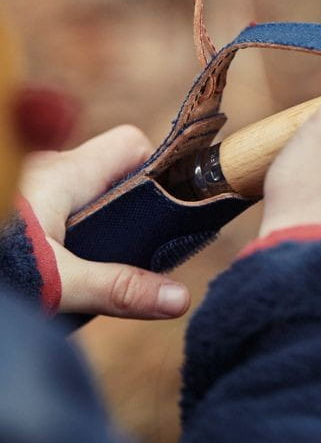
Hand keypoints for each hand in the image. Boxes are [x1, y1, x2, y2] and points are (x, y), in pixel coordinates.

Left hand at [20, 125, 190, 318]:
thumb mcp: (58, 281)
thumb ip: (118, 287)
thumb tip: (179, 299)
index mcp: (69, 172)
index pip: (131, 143)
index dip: (153, 167)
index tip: (160, 209)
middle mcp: (52, 170)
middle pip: (111, 172)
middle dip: (127, 208)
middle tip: (126, 250)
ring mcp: (32, 188)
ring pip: (84, 194)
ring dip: (96, 226)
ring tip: (90, 267)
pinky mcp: (18, 209)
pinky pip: (59, 210)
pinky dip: (69, 233)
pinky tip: (58, 268)